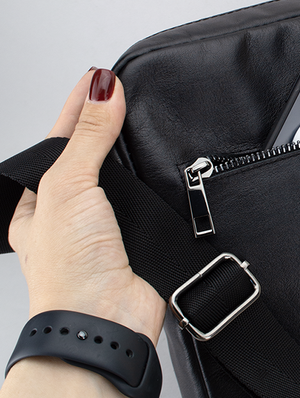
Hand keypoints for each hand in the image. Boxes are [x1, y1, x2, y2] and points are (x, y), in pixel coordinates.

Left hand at [8, 69, 165, 343]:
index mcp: (39, 200)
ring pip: (120, 180)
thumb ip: (87, 138)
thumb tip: (103, 91)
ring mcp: (107, 227)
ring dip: (130, 154)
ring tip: (138, 122)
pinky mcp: (140, 239)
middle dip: (103, 126)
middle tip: (118, 92)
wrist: (107, 321)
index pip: (59, 138)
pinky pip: (148, 204)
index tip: (98, 76)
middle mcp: (73, 213)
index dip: (77, 106)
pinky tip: (161, 172)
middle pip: (88, 156)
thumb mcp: (67, 188)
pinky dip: (156, 185)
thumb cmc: (70, 272)